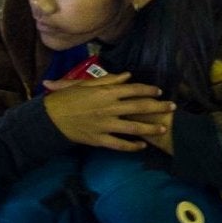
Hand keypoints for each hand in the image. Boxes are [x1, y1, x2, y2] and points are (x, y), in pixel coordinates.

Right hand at [42, 72, 177, 149]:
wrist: (49, 118)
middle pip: (140, 107)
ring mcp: (105, 125)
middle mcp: (109, 108)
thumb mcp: (85, 84)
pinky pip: (120, 144)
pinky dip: (132, 146)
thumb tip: (127, 76)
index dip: (149, 90)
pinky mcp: (99, 140)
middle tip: (173, 108)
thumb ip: (108, 80)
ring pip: (134, 128)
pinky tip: (142, 146)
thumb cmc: (66, 98)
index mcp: (106, 92)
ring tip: (164, 128)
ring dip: (151, 128)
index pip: (134, 89)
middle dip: (159, 107)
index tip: (159, 92)